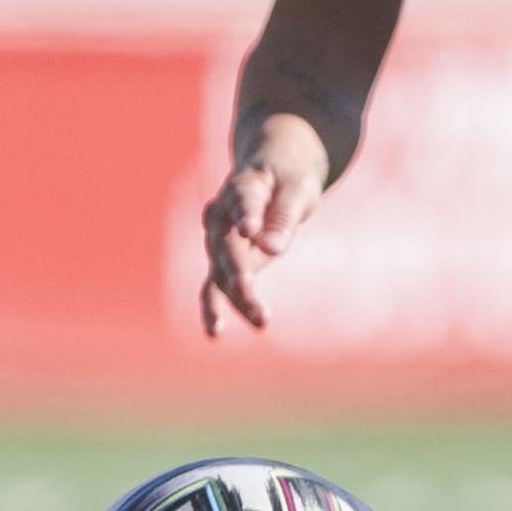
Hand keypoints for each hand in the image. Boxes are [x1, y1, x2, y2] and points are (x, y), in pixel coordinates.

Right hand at [199, 114, 332, 335]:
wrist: (271, 177)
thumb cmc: (288, 180)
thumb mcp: (297, 191)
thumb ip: (284, 218)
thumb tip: (272, 249)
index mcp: (241, 188)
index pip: (243, 202)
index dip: (247, 214)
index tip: (250, 229)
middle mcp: (221, 217)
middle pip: (226, 244)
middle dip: (236, 266)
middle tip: (246, 285)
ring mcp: (217, 241)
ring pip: (220, 271)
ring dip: (237, 296)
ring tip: (260, 321)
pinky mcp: (222, 262)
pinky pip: (213, 286)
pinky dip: (213, 308)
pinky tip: (215, 334)